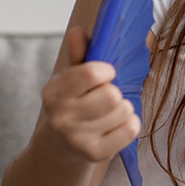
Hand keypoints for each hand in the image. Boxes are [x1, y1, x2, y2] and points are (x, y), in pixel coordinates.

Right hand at [38, 26, 140, 162]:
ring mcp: (77, 138)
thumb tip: (78, 31)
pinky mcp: (95, 154)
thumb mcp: (70, 79)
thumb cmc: (72, 104)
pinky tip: (117, 125)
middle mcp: (62, 117)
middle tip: (107, 97)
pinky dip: (131, 124)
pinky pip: (131, 131)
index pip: (90, 73)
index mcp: (54, 93)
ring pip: (124, 111)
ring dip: (124, 108)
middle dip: (115, 92)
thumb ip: (78, 54)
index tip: (105, 73)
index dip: (105, 71)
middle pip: (111, 95)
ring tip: (110, 112)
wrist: (60, 146)